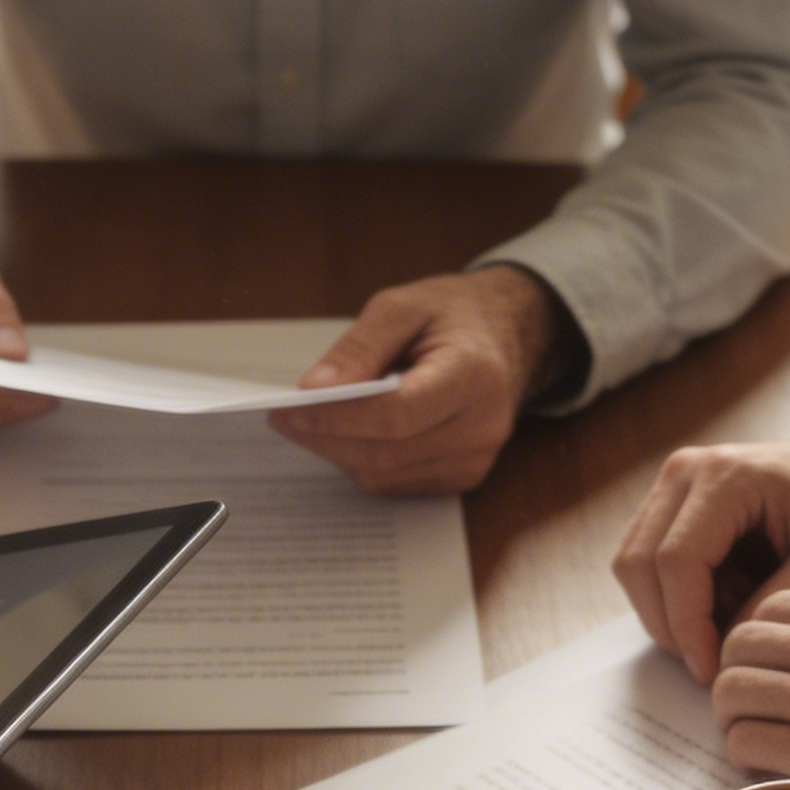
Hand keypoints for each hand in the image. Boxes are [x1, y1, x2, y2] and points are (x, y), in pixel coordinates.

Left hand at [268, 267, 568, 494]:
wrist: (506, 336)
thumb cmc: (453, 316)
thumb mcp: (404, 307)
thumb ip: (359, 347)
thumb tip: (315, 390)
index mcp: (473, 376)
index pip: (395, 415)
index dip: (338, 418)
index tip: (291, 410)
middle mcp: (481, 426)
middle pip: (386, 452)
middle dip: (326, 438)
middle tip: (283, 419)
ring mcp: (475, 459)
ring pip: (385, 475)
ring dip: (338, 453)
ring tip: (307, 424)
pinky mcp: (462, 477)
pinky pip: (396, 483)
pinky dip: (362, 462)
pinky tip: (344, 436)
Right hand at [614, 385, 789, 685]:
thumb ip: (782, 598)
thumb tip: (730, 642)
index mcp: (726, 475)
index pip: (676, 560)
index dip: (687, 624)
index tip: (712, 669)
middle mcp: (684, 472)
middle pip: (638, 565)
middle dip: (669, 626)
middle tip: (710, 664)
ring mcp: (668, 486)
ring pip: (631, 568)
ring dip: (666, 614)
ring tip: (722, 627)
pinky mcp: (665, 505)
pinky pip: (644, 565)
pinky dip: (671, 600)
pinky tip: (719, 606)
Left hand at [713, 590, 789, 789]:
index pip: (772, 606)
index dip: (756, 639)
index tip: (762, 666)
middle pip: (740, 644)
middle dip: (734, 674)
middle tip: (747, 705)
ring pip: (731, 692)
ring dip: (733, 717)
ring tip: (754, 737)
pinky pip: (745, 744)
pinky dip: (744, 757)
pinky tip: (767, 767)